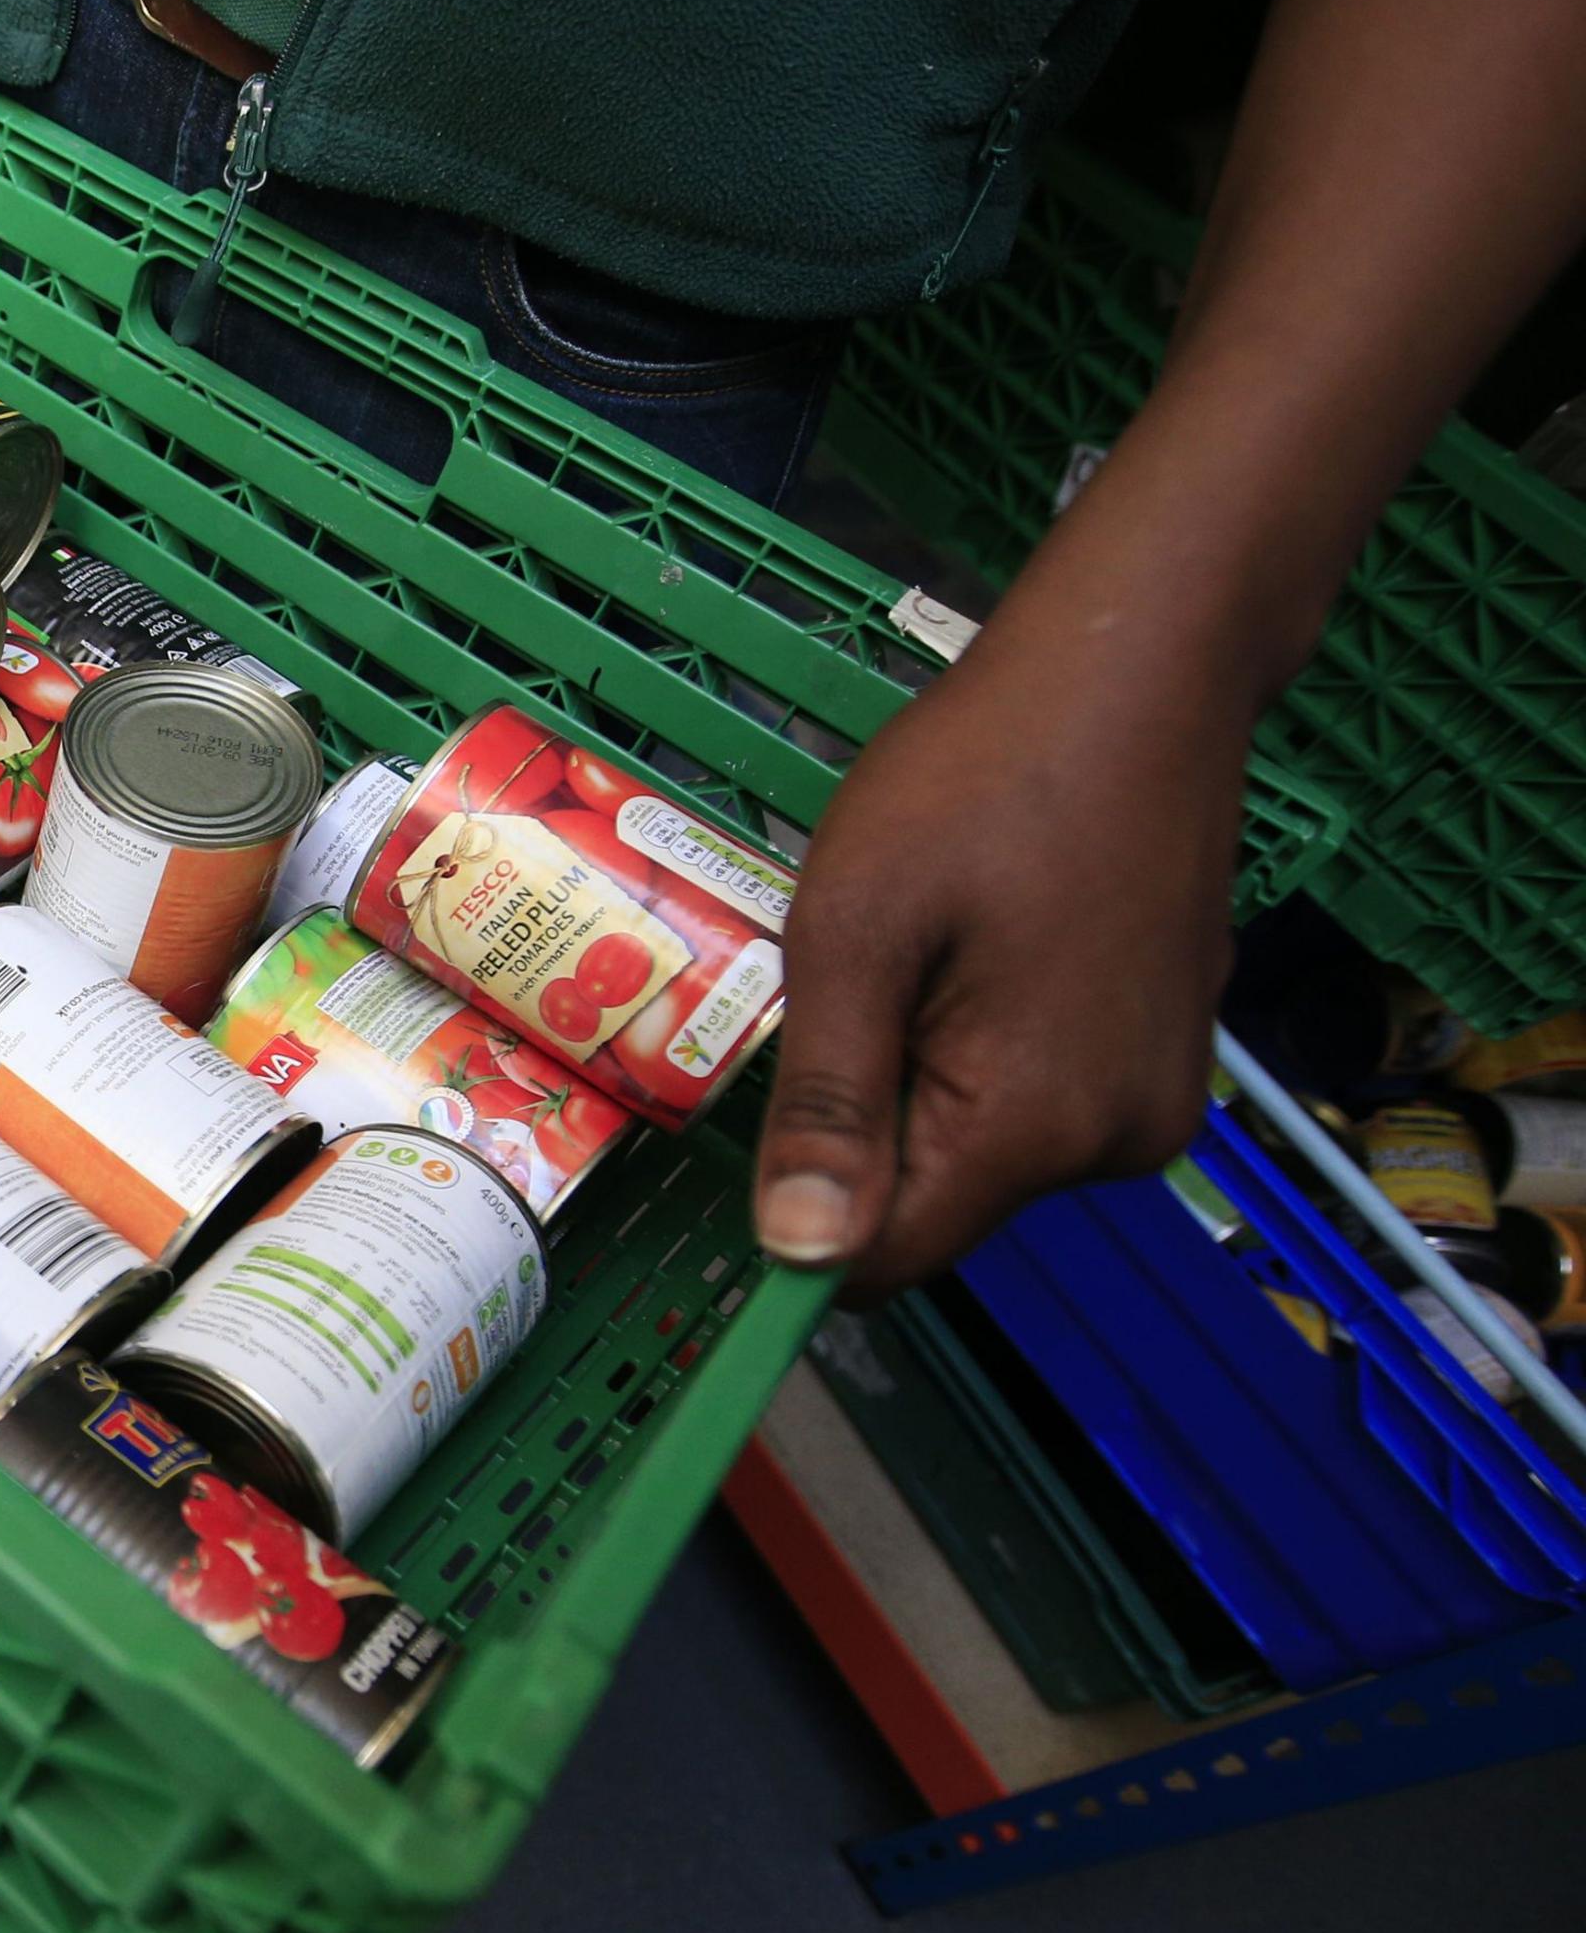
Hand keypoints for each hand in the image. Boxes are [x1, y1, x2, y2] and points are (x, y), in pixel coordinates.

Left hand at [748, 572, 1247, 1297]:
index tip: (764, 1120)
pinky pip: (1040, 1098)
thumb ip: (830, 1103)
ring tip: (932, 949)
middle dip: (868, 1119)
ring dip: (925, 1077)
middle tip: (863, 979)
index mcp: (1036, 1128)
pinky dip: (985, 1049)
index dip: (802, 1218)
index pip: (885, 1261)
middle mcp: (1117, 1144)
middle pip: (934, 1203)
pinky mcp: (1168, 1053)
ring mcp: (1155, 1099)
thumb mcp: (857, 933)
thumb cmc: (982, 779)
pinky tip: (985, 947)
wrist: (1141, 672)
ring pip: (982, 1151)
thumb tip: (798, 1256)